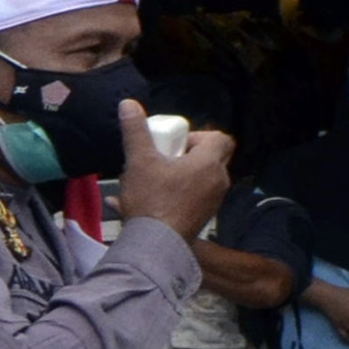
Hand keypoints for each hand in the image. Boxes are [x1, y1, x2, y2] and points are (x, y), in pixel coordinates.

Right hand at [112, 103, 231, 237]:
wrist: (156, 244)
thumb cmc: (151, 199)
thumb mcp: (139, 162)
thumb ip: (135, 132)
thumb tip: (128, 104)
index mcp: (209, 163)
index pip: (219, 138)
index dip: (199, 137)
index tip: (175, 146)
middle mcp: (218, 180)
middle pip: (213, 158)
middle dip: (191, 156)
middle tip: (166, 161)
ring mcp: (214, 201)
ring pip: (204, 179)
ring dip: (184, 176)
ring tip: (156, 182)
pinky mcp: (204, 217)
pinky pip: (196, 197)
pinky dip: (181, 194)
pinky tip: (154, 202)